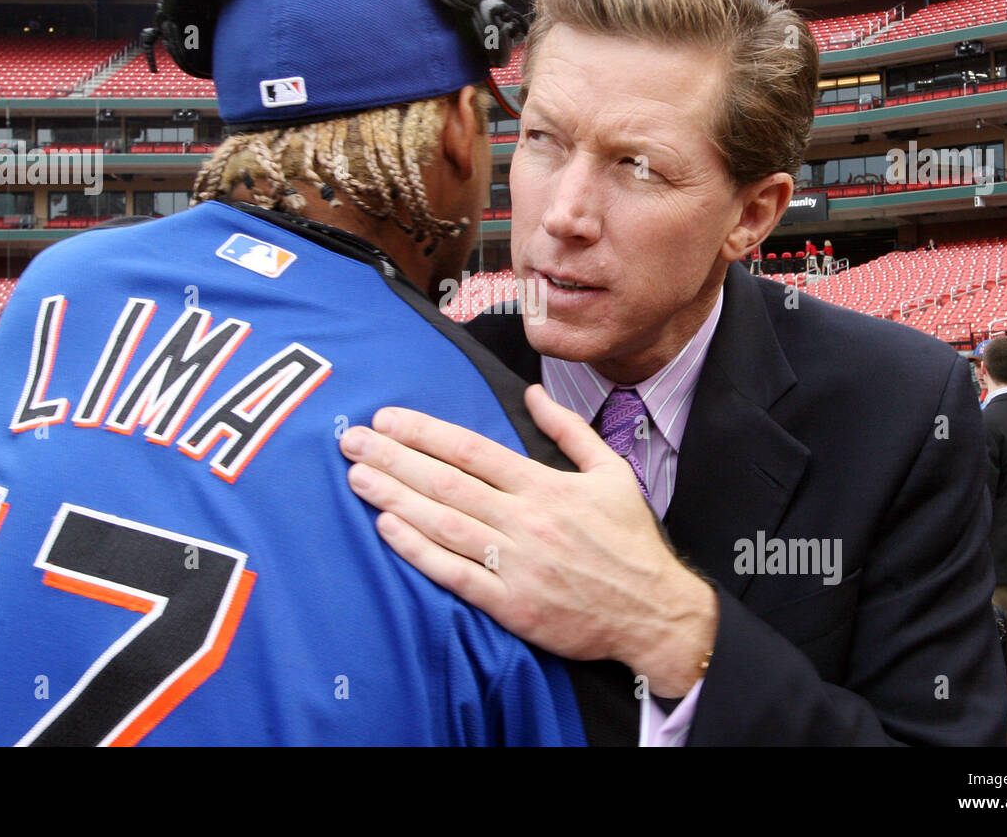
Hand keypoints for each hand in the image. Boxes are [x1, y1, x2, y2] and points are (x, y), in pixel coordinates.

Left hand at [339, 384, 717, 696]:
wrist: (653, 613)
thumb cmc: (630, 543)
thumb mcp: (612, 473)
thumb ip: (570, 430)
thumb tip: (533, 394)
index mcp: (546, 486)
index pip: (472, 450)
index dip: (425, 432)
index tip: (388, 418)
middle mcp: (526, 520)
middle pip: (447, 482)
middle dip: (395, 458)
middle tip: (353, 441)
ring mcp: (516, 564)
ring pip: (444, 524)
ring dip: (395, 498)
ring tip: (358, 478)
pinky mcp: (511, 604)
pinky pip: (455, 574)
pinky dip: (419, 551)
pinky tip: (388, 529)